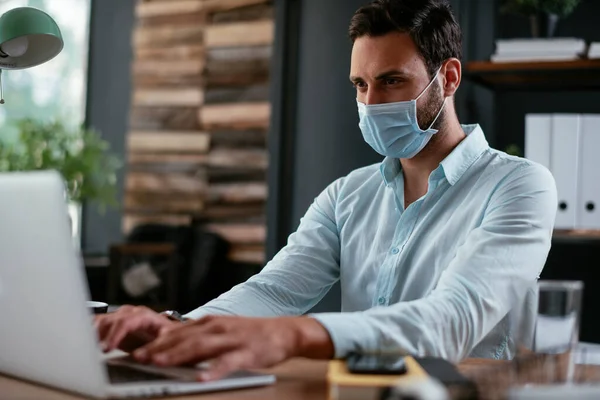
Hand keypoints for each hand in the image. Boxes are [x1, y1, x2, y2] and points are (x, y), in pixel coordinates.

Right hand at [94, 305, 177, 352]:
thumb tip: (139, 356)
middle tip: (92, 350)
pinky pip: (96, 324)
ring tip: (86, 347)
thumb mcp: (164, 340)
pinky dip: (89, 332)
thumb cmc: (165, 334)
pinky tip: (84, 342)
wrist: (165, 331)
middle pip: (108, 320)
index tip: (106, 348)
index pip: (125, 322)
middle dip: (98, 334)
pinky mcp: (111, 323)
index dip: (114, 334)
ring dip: (91, 333)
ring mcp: (119, 316)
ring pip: (100, 320)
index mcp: (142, 315)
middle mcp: (128, 313)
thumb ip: (151, 348)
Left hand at [131, 315, 333, 380]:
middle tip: (139, 358)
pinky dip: (214, 370)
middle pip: (184, 338)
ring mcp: (232, 339)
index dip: (155, 342)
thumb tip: (172, 350)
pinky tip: (203, 378)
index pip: (177, 332)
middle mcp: (217, 328)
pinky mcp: (247, 352)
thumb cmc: (250, 334)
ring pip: (201, 347)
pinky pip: (228, 362)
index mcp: (209, 323)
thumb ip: (199, 339)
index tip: (136, 351)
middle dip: (160, 349)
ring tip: (161, 363)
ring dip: (179, 355)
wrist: (283, 332)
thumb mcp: (221, 332)